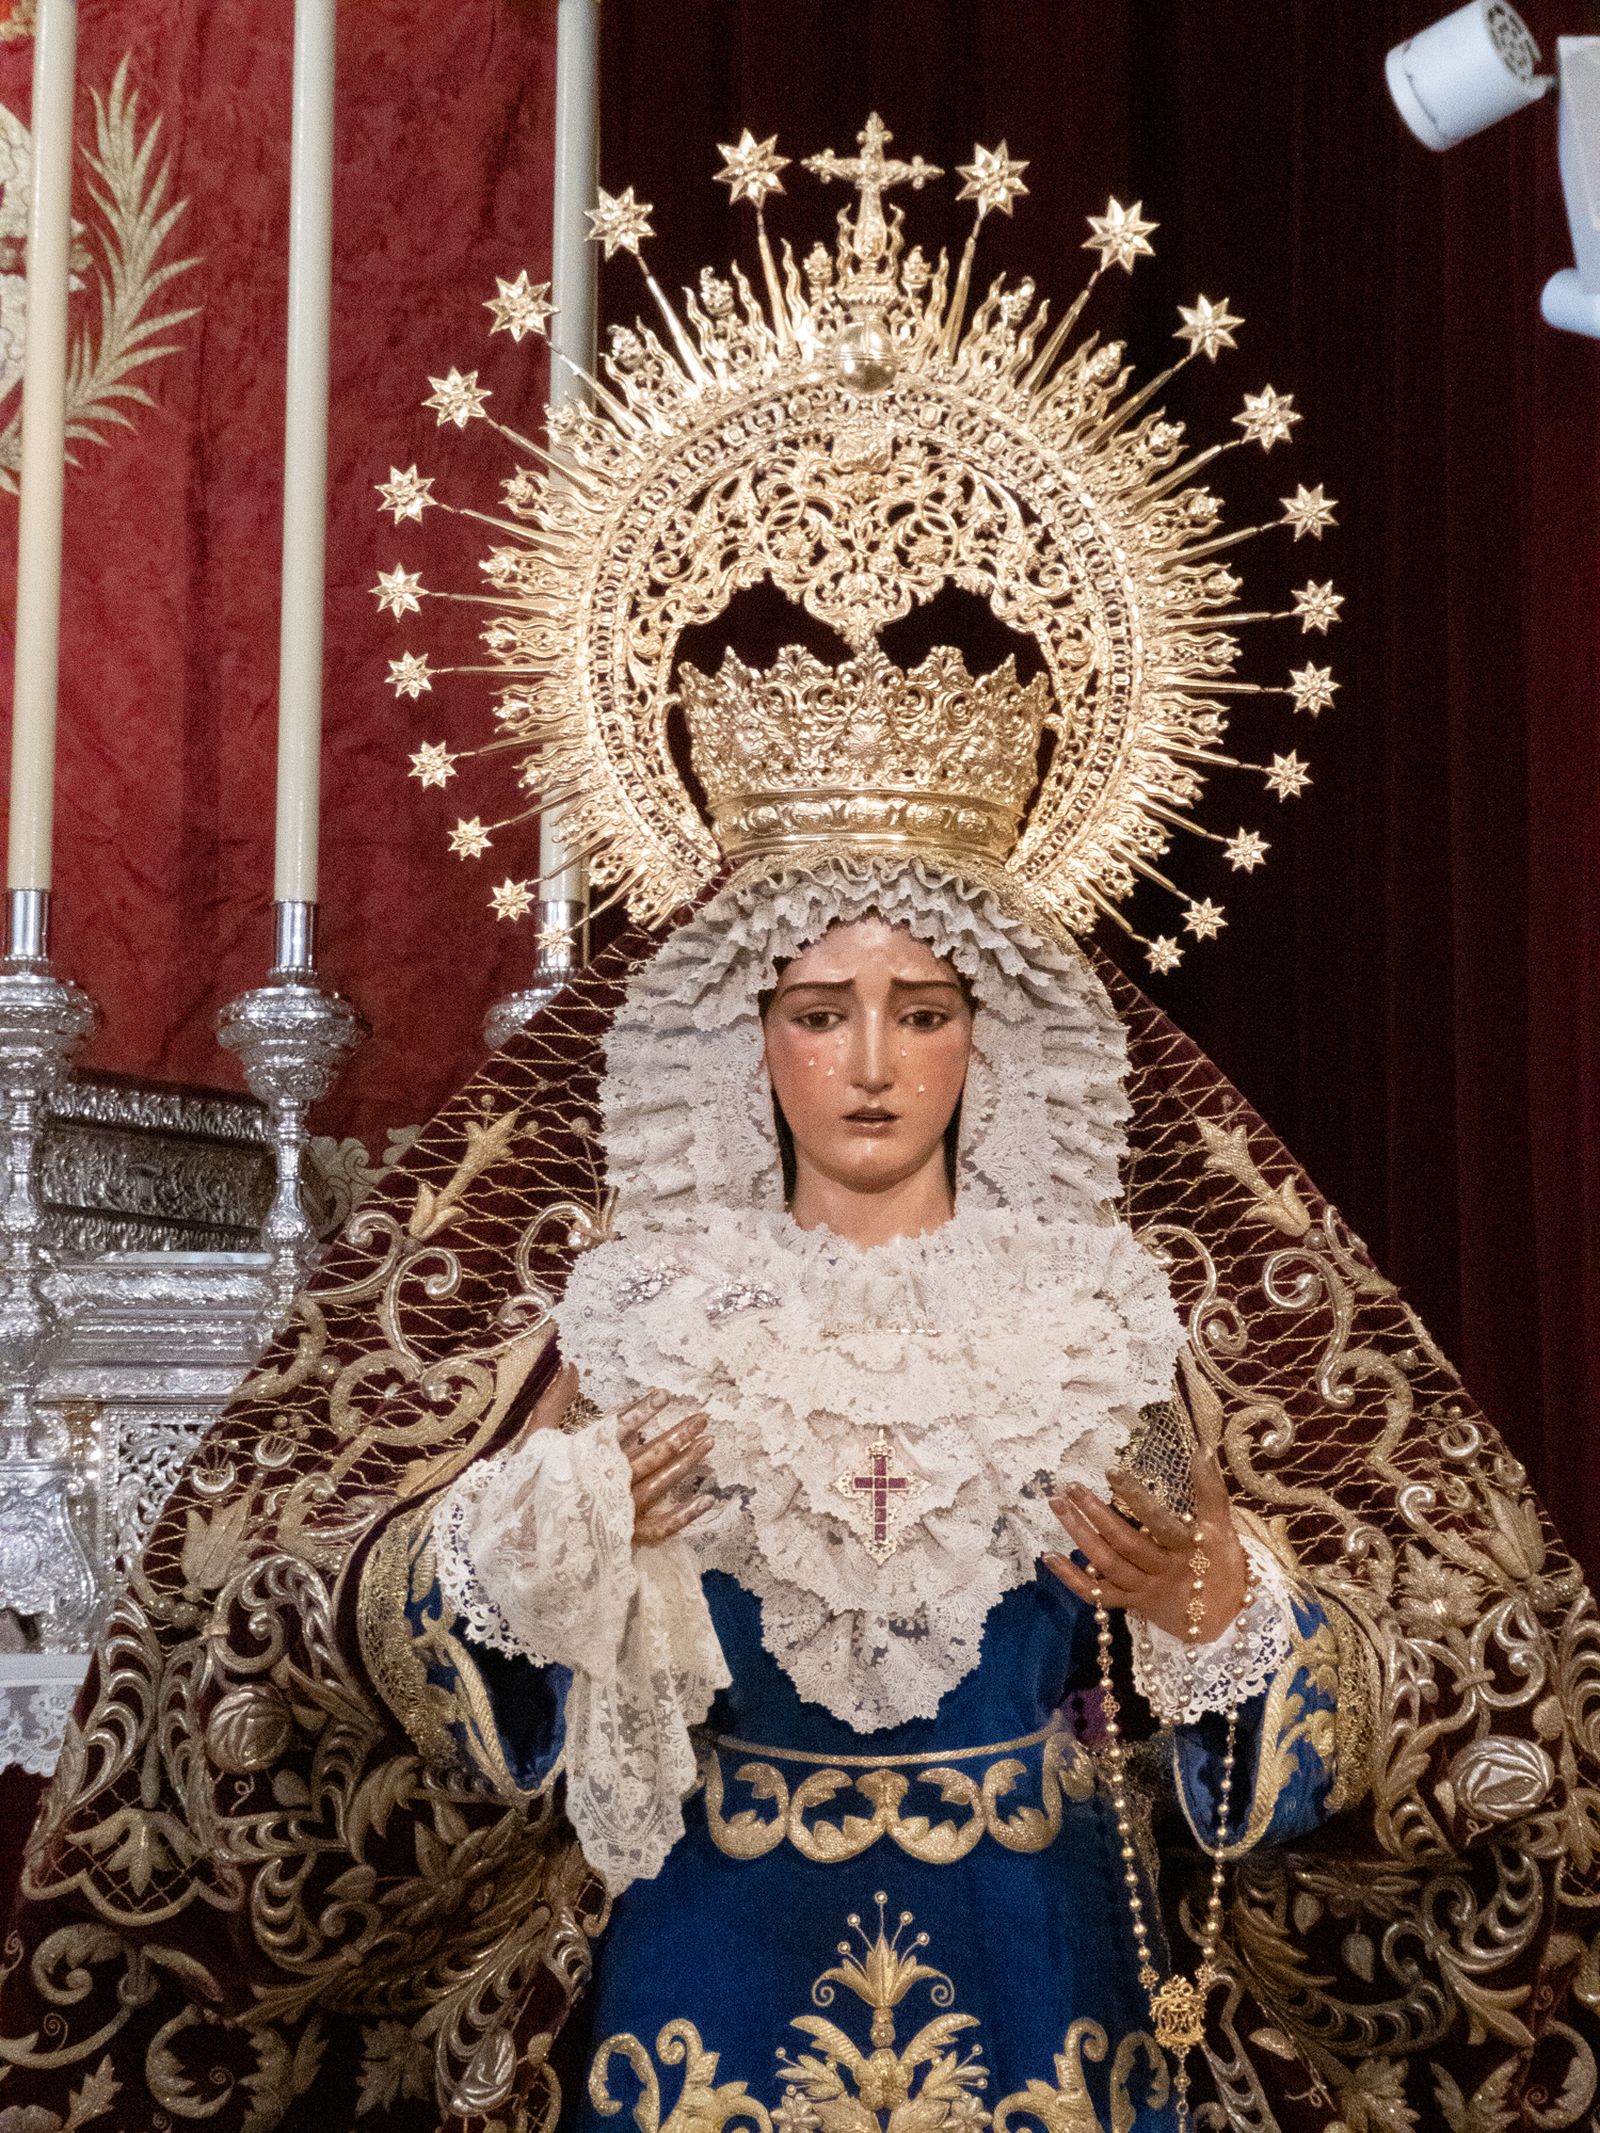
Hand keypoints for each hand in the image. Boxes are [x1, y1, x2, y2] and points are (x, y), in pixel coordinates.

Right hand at [529, 1367, 715, 1547]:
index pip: (619, 1428)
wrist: (524, 1543)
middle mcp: (607, 1484)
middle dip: (678, 1434)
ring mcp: (620, 1512)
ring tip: (709, 1443)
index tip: (665, 1395)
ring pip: (659, 1484)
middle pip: (649, 1455)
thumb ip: (555, 1402)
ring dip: (686, 1463)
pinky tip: (708, 1499)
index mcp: (586, 1459)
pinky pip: (662, 1527)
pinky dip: (686, 1515)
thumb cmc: (531, 1488)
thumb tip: (571, 1366)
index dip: (642, 1410)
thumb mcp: (537, 1440)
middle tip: (703, 1417)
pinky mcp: (627, 1537)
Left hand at [1045, 1452, 1247, 1640]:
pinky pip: (1097, 1594)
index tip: (1111, 1472)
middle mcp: (1163, 1570)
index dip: (1135, 1498)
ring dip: (1080, 1536)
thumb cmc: (1223, 1565)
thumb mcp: (1223, 1528)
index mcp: (1187, 1549)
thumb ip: (1211, 1490)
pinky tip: (1049, 1556)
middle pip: (1125, 1543)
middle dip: (1095, 1514)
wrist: (1225, 1620)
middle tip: (1070, 1487)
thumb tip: (1202, 1448)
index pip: (1158, 1522)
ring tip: (1058, 1506)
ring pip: (1108, 1564)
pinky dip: (1071, 1578)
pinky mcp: (1131, 1604)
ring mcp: (1144, 1589)